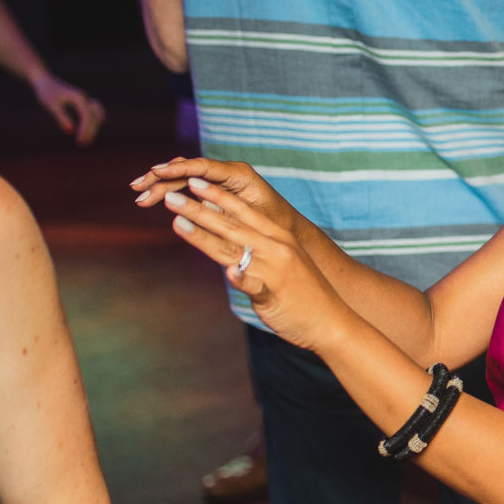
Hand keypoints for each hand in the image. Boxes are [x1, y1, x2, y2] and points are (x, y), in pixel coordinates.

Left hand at [30, 73, 104, 145]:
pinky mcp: (84, 103)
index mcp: (78, 97)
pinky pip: (94, 115)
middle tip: (83, 143)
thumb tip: (70, 131)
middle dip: (91, 130)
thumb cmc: (46, 92)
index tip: (79, 140)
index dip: (85, 128)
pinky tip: (85, 133)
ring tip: (86, 141)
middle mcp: (85, 98)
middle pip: (95, 116)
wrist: (45, 80)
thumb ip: (61, 117)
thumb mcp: (51, 105)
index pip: (87, 115)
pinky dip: (93, 124)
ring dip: (94, 128)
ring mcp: (86, 100)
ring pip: (97, 116)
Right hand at [132, 156, 300, 237]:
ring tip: (140, 196)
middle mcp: (228, 173)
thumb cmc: (276, 227)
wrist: (288, 232)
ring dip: (161, 185)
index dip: (178, 169)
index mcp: (240, 175)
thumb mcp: (254, 221)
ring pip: (184, 177)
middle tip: (138, 188)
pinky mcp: (214, 191)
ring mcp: (220, 180)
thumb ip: (229, 213)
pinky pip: (187, 186)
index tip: (155, 173)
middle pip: (189, 169)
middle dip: (162, 178)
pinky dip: (170, 192)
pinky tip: (151, 198)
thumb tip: (202, 208)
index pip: (204, 166)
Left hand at [157, 175, 350, 351]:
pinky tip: (229, 272)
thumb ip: (259, 251)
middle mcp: (276, 248)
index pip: (242, 211)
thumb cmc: (305, 294)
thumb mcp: (285, 263)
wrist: (332, 322)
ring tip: (176, 221)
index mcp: (278, 238)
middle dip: (198, 209)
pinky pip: (254, 286)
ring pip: (233, 249)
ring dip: (203, 235)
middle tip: (170, 195)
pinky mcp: (273, 296)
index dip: (216, 196)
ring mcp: (275, 271)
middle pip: (230, 226)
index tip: (192, 181)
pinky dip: (242, 279)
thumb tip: (232, 245)